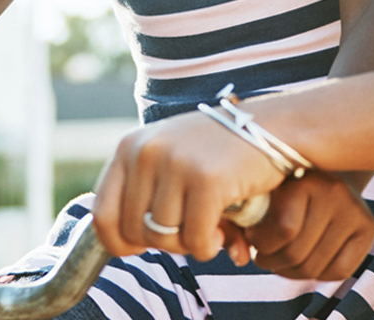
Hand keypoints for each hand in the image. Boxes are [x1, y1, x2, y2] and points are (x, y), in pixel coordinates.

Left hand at [92, 111, 287, 262]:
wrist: (271, 128)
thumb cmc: (218, 153)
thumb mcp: (169, 159)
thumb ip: (142, 193)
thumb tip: (117, 246)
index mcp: (129, 147)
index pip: (102, 214)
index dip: (119, 243)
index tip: (143, 246)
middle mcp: (145, 152)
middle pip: (134, 232)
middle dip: (163, 244)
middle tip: (189, 233)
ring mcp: (175, 164)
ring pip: (163, 238)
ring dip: (189, 245)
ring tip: (209, 229)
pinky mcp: (206, 180)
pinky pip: (195, 240)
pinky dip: (208, 247)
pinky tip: (222, 233)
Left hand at [245, 170, 373, 280]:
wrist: (326, 167)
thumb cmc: (281, 184)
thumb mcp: (263, 189)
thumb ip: (246, 216)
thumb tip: (238, 256)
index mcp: (304, 179)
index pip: (284, 230)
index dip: (261, 244)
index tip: (251, 239)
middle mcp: (334, 193)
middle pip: (297, 253)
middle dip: (270, 261)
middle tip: (261, 256)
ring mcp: (355, 211)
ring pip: (314, 267)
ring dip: (288, 271)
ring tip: (277, 260)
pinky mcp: (368, 229)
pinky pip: (339, 272)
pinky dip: (315, 275)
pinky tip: (302, 263)